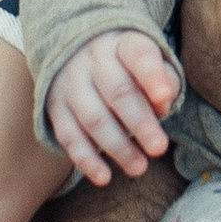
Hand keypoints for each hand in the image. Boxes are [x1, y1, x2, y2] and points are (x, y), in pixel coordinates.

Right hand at [46, 30, 179, 185]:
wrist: (77, 49)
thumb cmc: (128, 65)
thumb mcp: (150, 63)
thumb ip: (164, 80)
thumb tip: (164, 104)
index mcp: (123, 44)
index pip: (139, 56)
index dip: (152, 77)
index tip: (165, 100)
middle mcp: (93, 59)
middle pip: (117, 91)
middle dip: (139, 122)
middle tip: (160, 148)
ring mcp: (70, 82)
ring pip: (93, 117)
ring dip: (117, 146)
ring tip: (139, 168)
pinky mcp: (54, 106)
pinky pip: (68, 135)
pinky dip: (86, 159)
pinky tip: (104, 177)